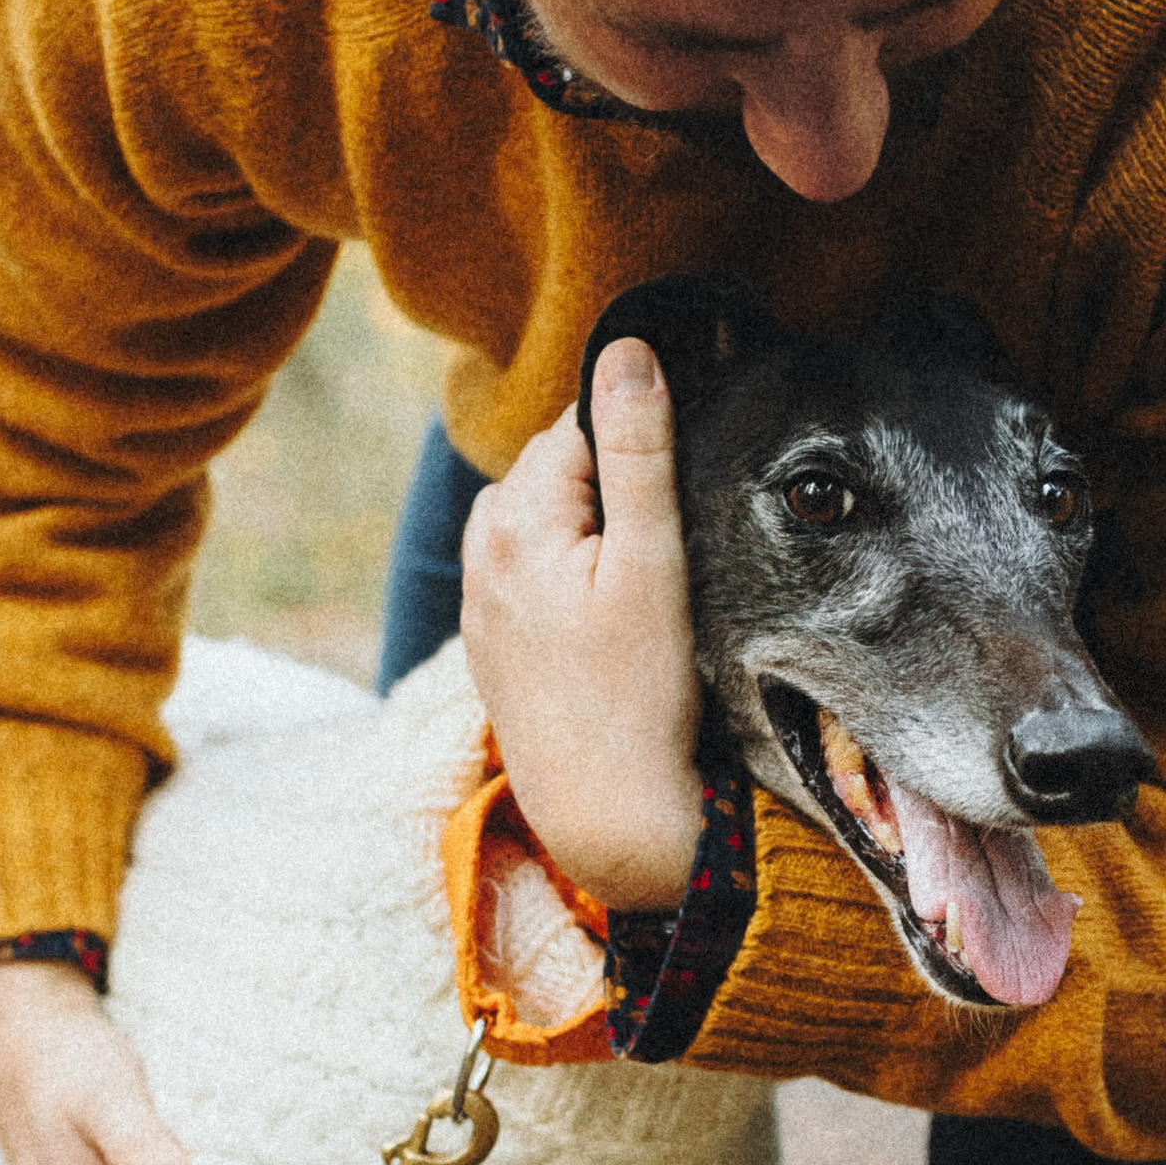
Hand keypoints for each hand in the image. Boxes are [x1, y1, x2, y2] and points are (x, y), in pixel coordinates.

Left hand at [460, 336, 703, 908]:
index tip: (684, 485)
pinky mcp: (493, 649)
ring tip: (640, 581)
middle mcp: (481, 552)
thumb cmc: (640, 692)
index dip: (640, 443)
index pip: (579, 427)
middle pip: (554, 472)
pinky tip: (606, 619)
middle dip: (608, 484)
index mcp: (515, 517)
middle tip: (669, 543)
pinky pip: (529, 577)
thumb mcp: (653, 561)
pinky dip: (566, 576)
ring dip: (585, 528)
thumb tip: (628, 352)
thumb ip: (639, 451)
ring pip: (540, 522)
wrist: (605, 812)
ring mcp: (481, 604)